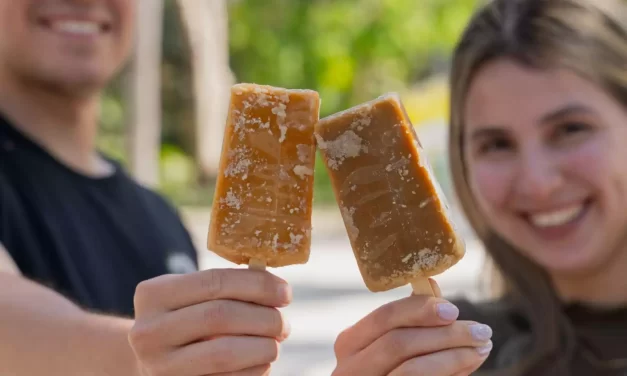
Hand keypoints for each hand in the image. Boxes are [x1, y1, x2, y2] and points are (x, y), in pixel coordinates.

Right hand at [128, 269, 291, 375]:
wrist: (153, 362)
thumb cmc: (185, 320)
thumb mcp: (191, 296)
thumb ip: (225, 287)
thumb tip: (277, 290)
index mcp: (154, 295)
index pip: (215, 281)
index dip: (257, 285)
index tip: (285, 292)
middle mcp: (149, 331)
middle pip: (221, 316)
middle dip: (264, 318)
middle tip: (283, 323)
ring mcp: (160, 367)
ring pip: (224, 353)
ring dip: (263, 347)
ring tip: (275, 343)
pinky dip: (254, 370)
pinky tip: (262, 361)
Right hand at [333, 280, 491, 375]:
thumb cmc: (393, 370)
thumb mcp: (396, 346)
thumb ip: (413, 321)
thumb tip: (432, 285)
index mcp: (350, 343)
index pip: (383, 317)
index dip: (419, 310)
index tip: (453, 309)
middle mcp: (350, 368)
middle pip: (398, 342)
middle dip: (445, 334)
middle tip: (481, 330)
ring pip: (411, 369)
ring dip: (453, 356)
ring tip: (482, 348)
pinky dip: (451, 373)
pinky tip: (469, 365)